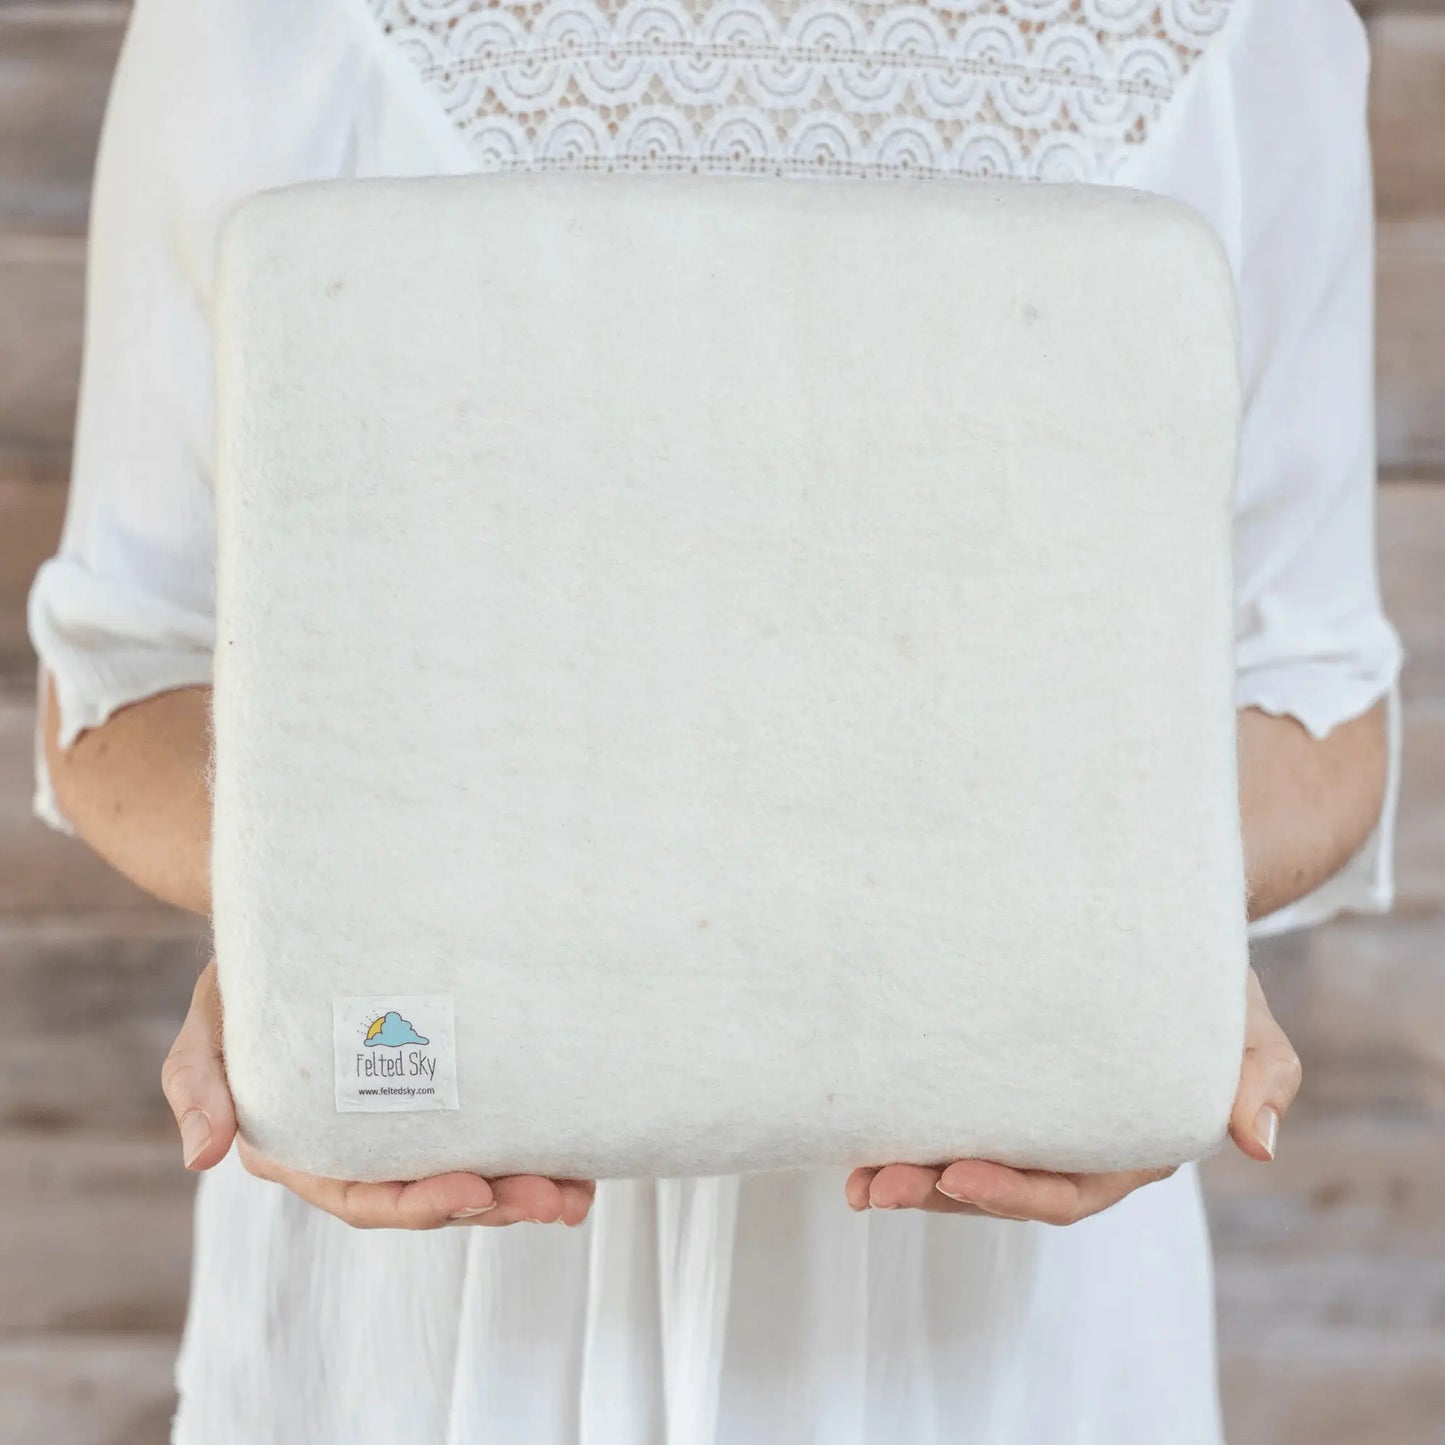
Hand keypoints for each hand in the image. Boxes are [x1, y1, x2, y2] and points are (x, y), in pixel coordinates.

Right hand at [162, 960, 594, 1229]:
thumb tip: (204, 1156)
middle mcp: (362, 1151)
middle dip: (491, 1204)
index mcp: (306, 1150)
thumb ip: (199, 1086)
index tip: (472, 1188)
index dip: (418, 1202)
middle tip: (551, 1198)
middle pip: (430, 1197)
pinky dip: (531, 1157)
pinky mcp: (442, 1102)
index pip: (364, 1195)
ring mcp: (406, 1130)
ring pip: (469, 1179)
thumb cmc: (246, 983)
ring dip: (523, 1193)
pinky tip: (578, 1166)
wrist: (292, 934)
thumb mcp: (209, 1028)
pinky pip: (488, 1141)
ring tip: (575, 1194)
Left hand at [845, 967, 1300, 1224]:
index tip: (957, 1175)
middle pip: (1001, 1188)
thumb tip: (1257, 1145)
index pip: (1067, 1191)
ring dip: (912, 1176)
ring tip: (856, 1178)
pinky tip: (862, 1141)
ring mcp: (1035, 1121)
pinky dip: (911, 1134)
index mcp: (1130, 1148)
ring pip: (966, 1164)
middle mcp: (1075, 1147)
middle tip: (878, 1185)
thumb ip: (1261, 1079)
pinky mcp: (1001, 1088)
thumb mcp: (1249, 1025)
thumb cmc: (1209, 981)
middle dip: (938, 1193)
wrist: (1168, 930)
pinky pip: (952, 1123)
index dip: (1013, 1193)